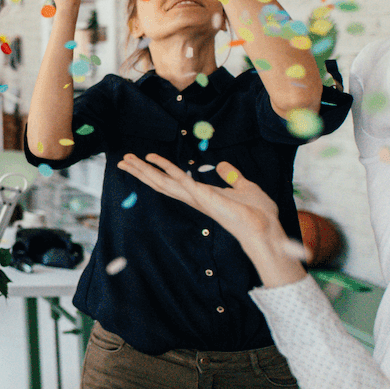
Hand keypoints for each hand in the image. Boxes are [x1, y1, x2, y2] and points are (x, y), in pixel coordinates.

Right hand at [116, 154, 282, 246]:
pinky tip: (154, 160)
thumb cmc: (258, 213)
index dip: (156, 171)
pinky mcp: (205, 198)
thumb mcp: (244, 188)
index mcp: (200, 195)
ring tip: (128, 160)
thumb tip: (223, 165)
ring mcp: (197, 198)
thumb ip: (232, 176)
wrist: (266, 229)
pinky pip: (183, 181)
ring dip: (145, 170)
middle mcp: (194, 197)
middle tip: (123, 160)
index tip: (143, 159)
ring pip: (164, 182)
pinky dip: (169, 170)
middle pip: (160, 183)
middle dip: (141, 171)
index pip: (172, 181)